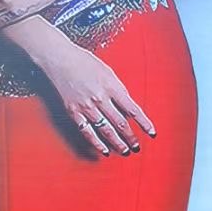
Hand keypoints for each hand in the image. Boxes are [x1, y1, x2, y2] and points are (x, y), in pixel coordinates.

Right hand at [32, 34, 155, 157]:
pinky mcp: (74, 112)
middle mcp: (100, 98)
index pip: (133, 110)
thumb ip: (118, 91)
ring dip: (117, 143)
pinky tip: (104, 150)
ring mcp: (86, 107)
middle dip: (131, 137)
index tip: (152, 133)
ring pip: (106, 130)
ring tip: (125, 151)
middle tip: (137, 147)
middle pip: (120, 123)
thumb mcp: (108, 72)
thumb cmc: (85, 62)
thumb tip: (128, 110)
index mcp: (111, 87)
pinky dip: (96, 143)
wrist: (60, 59)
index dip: (144, 123)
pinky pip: (87, 132)